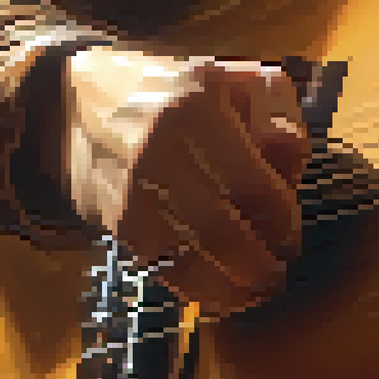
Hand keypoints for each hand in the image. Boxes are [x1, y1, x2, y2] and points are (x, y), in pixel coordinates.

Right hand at [63, 47, 309, 316]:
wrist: (86, 106)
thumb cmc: (182, 94)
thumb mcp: (237, 81)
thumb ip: (277, 112)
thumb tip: (291, 155)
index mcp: (195, 109)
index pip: (251, 184)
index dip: (281, 221)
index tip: (292, 236)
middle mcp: (158, 151)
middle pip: (219, 229)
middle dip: (259, 263)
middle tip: (281, 274)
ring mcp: (132, 192)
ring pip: (189, 259)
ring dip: (233, 287)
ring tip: (260, 292)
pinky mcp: (118, 223)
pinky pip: (164, 269)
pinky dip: (200, 291)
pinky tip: (228, 297)